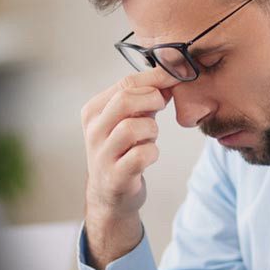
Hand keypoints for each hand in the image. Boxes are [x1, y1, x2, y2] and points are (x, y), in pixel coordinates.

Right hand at [81, 68, 175, 269]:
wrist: (109, 194)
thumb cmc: (122, 150)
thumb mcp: (127, 119)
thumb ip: (144, 98)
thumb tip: (171, 76)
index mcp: (93, 111)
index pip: (125, 83)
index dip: (156, 78)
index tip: (175, 79)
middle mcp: (93, 131)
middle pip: (125, 100)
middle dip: (152, 100)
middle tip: (162, 107)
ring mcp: (101, 154)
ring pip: (134, 128)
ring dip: (152, 130)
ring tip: (149, 137)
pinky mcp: (115, 176)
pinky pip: (142, 155)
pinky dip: (152, 152)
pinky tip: (148, 156)